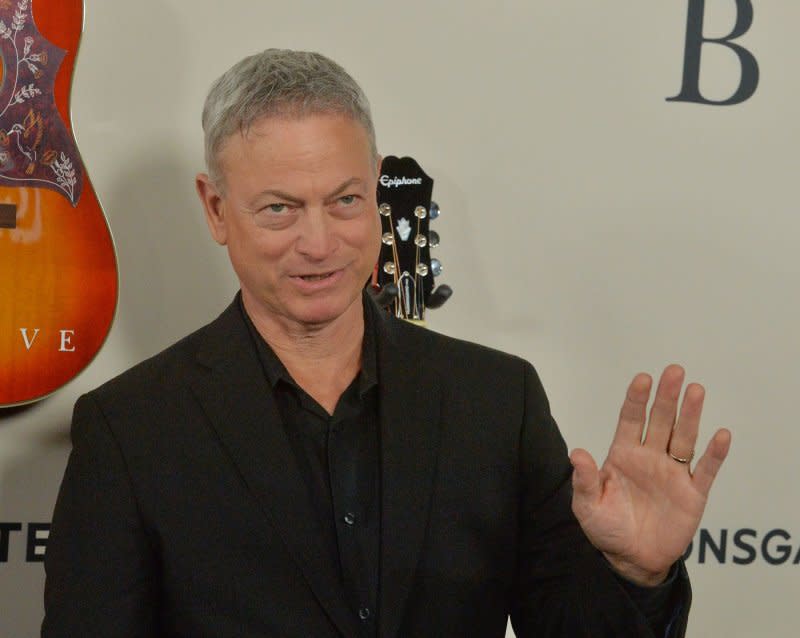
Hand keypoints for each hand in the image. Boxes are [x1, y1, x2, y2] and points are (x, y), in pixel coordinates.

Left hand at [569, 364, 730, 585]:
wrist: (631, 559)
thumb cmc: (606, 528)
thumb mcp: (587, 506)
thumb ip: (584, 480)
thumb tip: (577, 453)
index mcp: (623, 455)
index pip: (630, 419)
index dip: (636, 399)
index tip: (643, 378)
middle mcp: (649, 457)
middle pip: (660, 420)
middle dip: (666, 397)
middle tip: (674, 371)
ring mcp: (672, 473)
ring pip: (683, 437)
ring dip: (690, 415)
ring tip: (696, 390)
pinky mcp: (692, 494)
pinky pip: (705, 470)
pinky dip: (714, 454)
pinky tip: (720, 435)